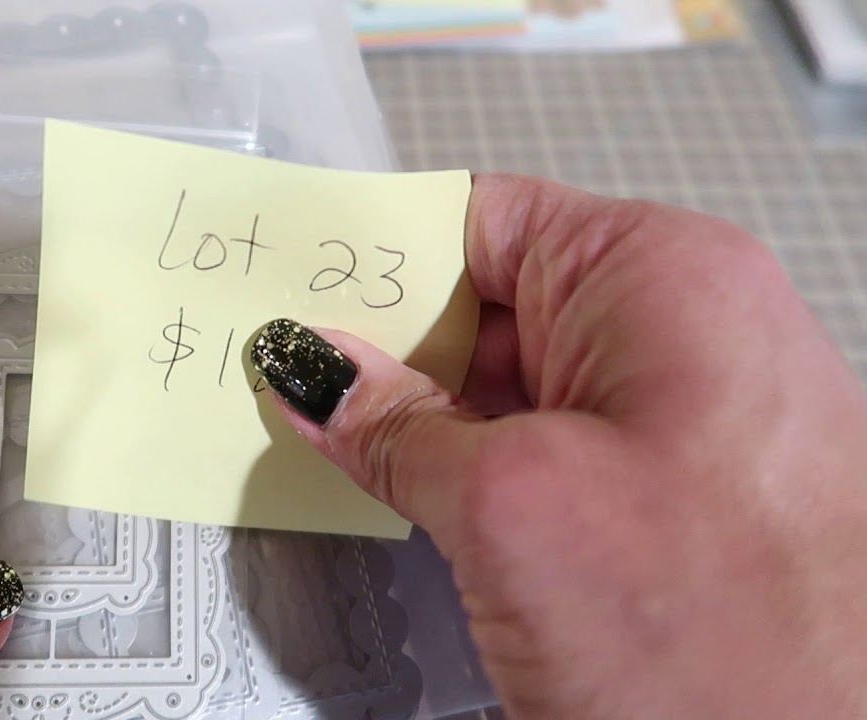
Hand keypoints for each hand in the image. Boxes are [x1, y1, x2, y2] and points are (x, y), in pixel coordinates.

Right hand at [250, 174, 866, 717]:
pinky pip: (539, 454)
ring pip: (509, 390)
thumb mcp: (511, 508)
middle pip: (486, 308)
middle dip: (385, 348)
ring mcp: (675, 426)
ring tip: (326, 443)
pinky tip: (402, 495)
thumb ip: (396, 429)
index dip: (375, 251)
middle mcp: (678, 338)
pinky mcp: (663, 504)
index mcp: (660, 281)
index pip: (481, 220)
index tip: (287, 284)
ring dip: (421, 421)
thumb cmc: (733, 648)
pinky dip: (465, 472)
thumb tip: (315, 371)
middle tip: (281, 377)